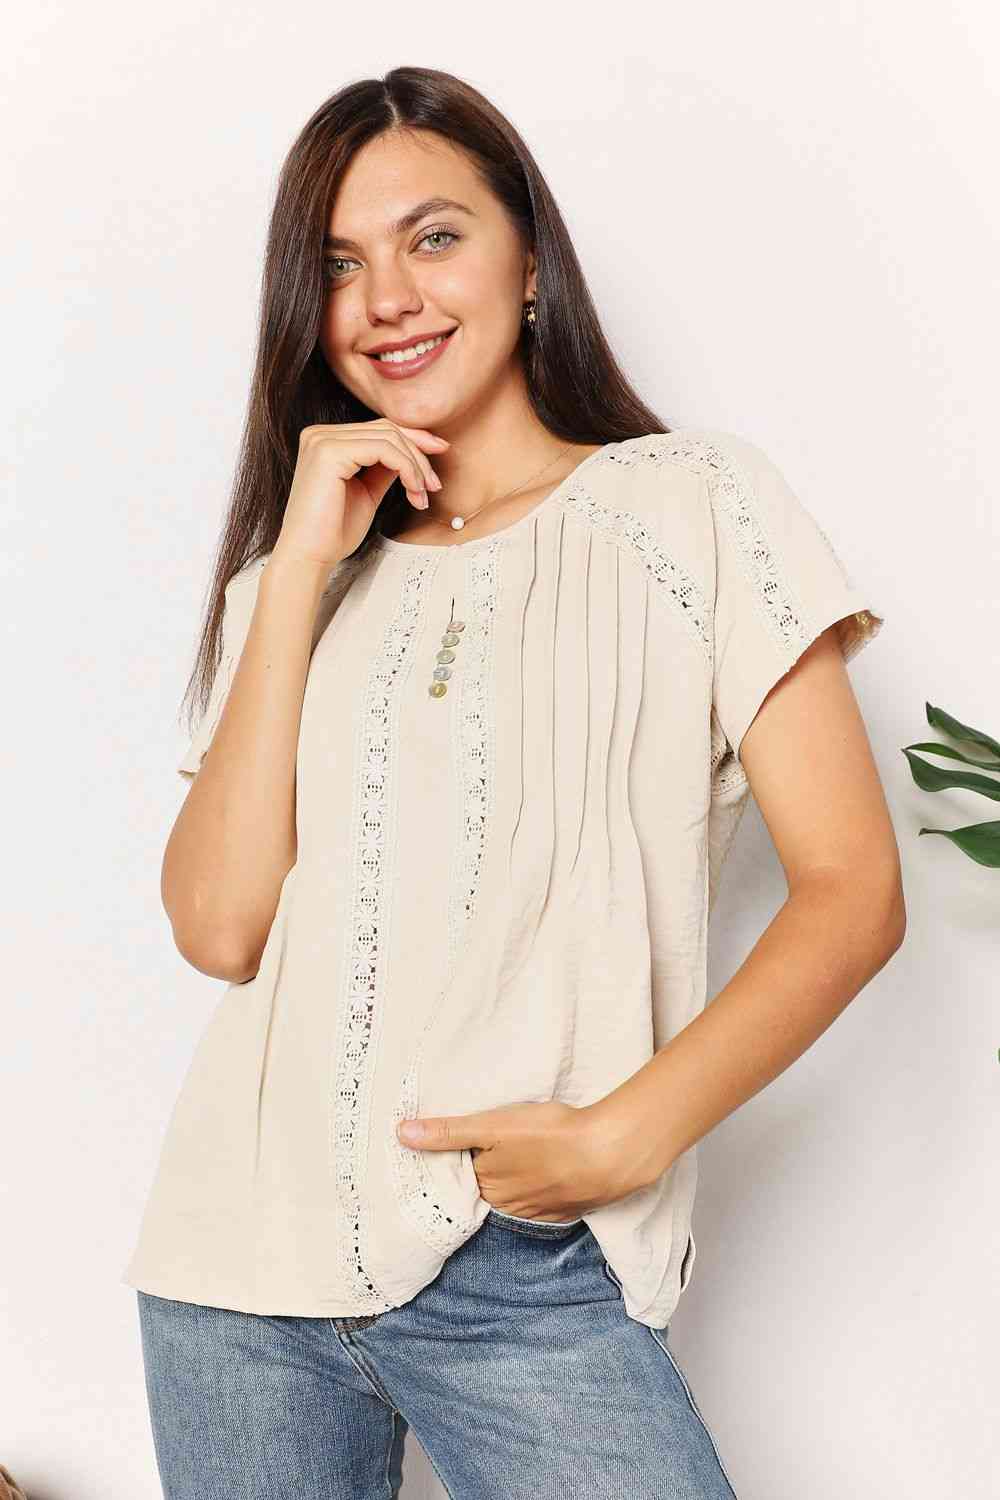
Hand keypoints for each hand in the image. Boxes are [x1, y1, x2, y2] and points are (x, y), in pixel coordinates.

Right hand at [273, 418, 449, 569]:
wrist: (310, 556)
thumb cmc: (334, 532)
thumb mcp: (367, 492)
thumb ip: (385, 469)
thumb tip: (413, 454)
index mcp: (326, 440)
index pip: (379, 428)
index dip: (414, 439)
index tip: (440, 454)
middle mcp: (320, 434)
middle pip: (387, 429)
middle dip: (419, 455)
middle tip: (434, 485)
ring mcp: (323, 440)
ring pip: (389, 437)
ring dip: (415, 466)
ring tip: (422, 496)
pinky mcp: (329, 452)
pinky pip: (384, 449)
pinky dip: (407, 469)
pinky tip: (413, 492)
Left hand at [395, 1099, 650, 1220]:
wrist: (610, 1153)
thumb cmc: (550, 1135)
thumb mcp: (493, 1126)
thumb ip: (449, 1132)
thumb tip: (401, 1134)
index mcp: (487, 1187)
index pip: (460, 1175)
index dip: (455, 1158)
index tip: (453, 1142)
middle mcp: (509, 1206)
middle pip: (486, 1184)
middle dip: (482, 1167)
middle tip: (486, 1141)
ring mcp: (541, 1210)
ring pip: (515, 1191)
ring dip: (512, 1175)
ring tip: (515, 1151)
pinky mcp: (568, 1206)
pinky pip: (543, 1197)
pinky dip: (539, 1183)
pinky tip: (545, 1166)